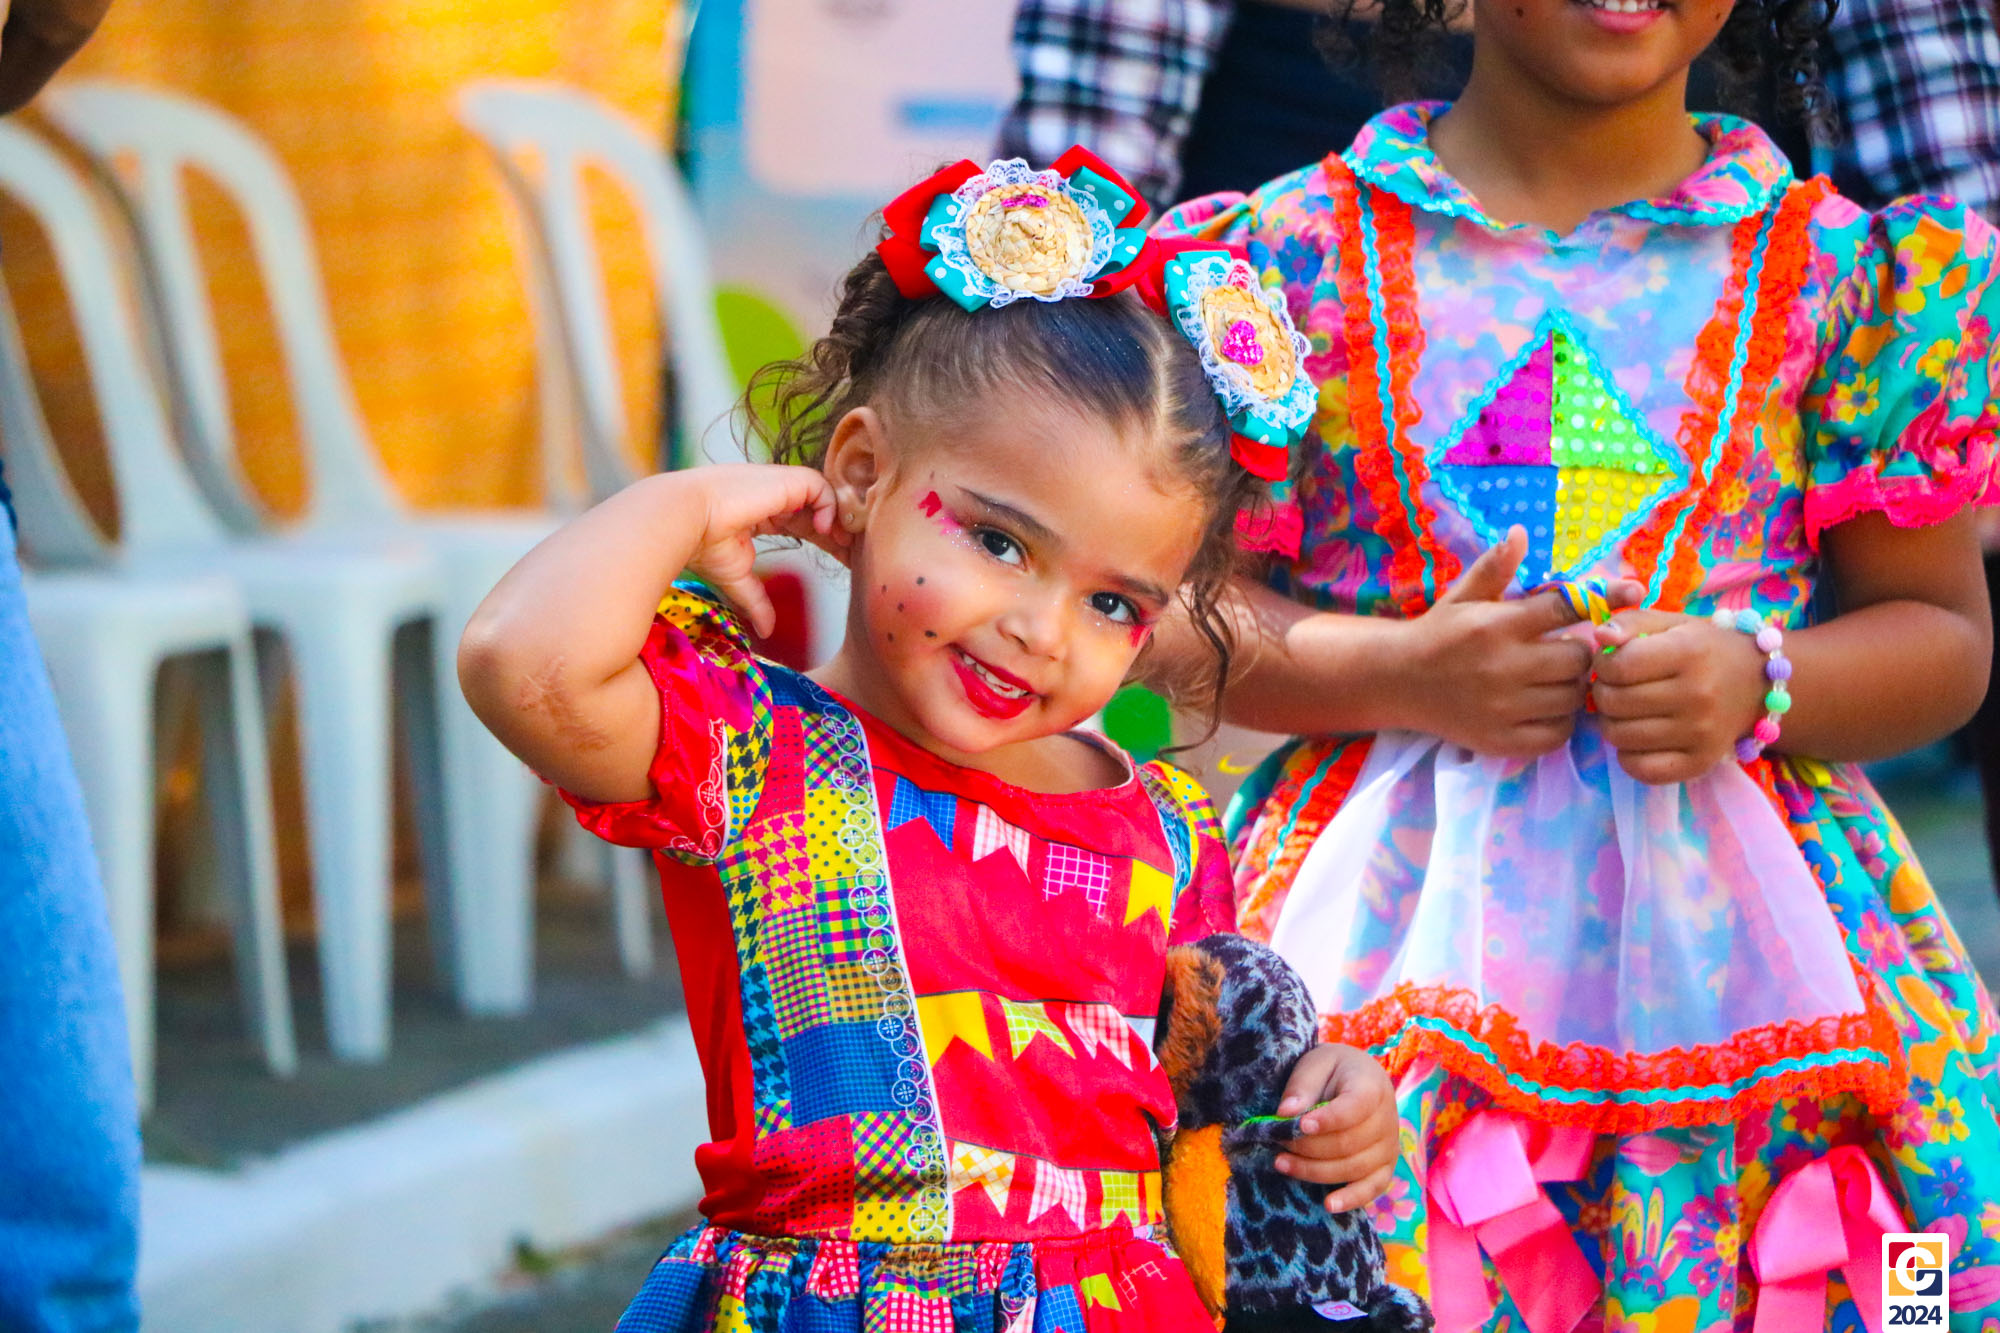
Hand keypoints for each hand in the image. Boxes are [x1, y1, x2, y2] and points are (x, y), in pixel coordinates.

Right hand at [684, 464, 846, 638]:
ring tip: (842, 543)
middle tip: (853, 554)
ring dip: (837, 517)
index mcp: (760, 513)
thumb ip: (756, 601)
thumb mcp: (737, 578)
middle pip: (816, 508)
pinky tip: (823, 529)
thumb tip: (766, 631)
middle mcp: (771, 495)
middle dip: (837, 531)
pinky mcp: (783, 480)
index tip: (839, 558)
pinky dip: (828, 505)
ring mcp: (777, 485)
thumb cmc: (702, 545)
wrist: (685, 521)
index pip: (801, 521)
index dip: (822, 537)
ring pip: (822, 493)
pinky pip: (820, 485)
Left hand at [1271, 1043, 1400, 1212]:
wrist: (1356, 1078)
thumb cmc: (1332, 1070)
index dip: (1326, 1120)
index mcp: (1372, 1087)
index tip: (1299, 1125)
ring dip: (1314, 1171)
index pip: (1354, 1108)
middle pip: (1348, 1143)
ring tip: (1281, 1163)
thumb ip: (1301, 1086)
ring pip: (1353, 1168)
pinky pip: (1372, 1188)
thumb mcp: (1314, 1064)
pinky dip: (1351, 1199)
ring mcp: (1389, 1147)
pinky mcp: (1385, 1167)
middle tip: (1277, 1140)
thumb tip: (1286, 1113)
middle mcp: (1387, 1119)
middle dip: (1308, 1147)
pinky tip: (1328, 1205)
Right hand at [1396, 528, 1638, 757]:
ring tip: (1554, 680)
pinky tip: (1545, 708)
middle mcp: (1502, 666)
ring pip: (1571, 698)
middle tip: (1566, 651)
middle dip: (1580, 653)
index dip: (1604, 597)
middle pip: (1578, 660)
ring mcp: (1503, 707)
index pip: (1565, 607)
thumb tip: (1520, 532)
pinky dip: (1560, 721)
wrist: (1398, 681)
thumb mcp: (1462, 595)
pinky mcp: (1502, 740)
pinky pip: (1558, 733)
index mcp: (1497, 625)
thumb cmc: (1439, 633)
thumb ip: (1495, 567)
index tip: (1633, 591)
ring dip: (1572, 688)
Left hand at [1591, 609, 1767, 783]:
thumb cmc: (1705, 649)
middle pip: (1614, 702)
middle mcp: (1698, 695)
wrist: (1759, 684)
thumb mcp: (1671, 623)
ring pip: (1620, 736)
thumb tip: (1600, 637)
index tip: (1611, 663)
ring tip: (1628, 710)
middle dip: (1604, 692)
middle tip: (1617, 687)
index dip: (1603, 664)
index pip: (1619, 666)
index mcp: (1689, 653)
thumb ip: (1631, 622)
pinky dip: (1628, 756)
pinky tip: (1638, 738)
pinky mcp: (1701, 763)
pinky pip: (1641, 769)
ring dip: (1612, 722)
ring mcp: (1701, 733)